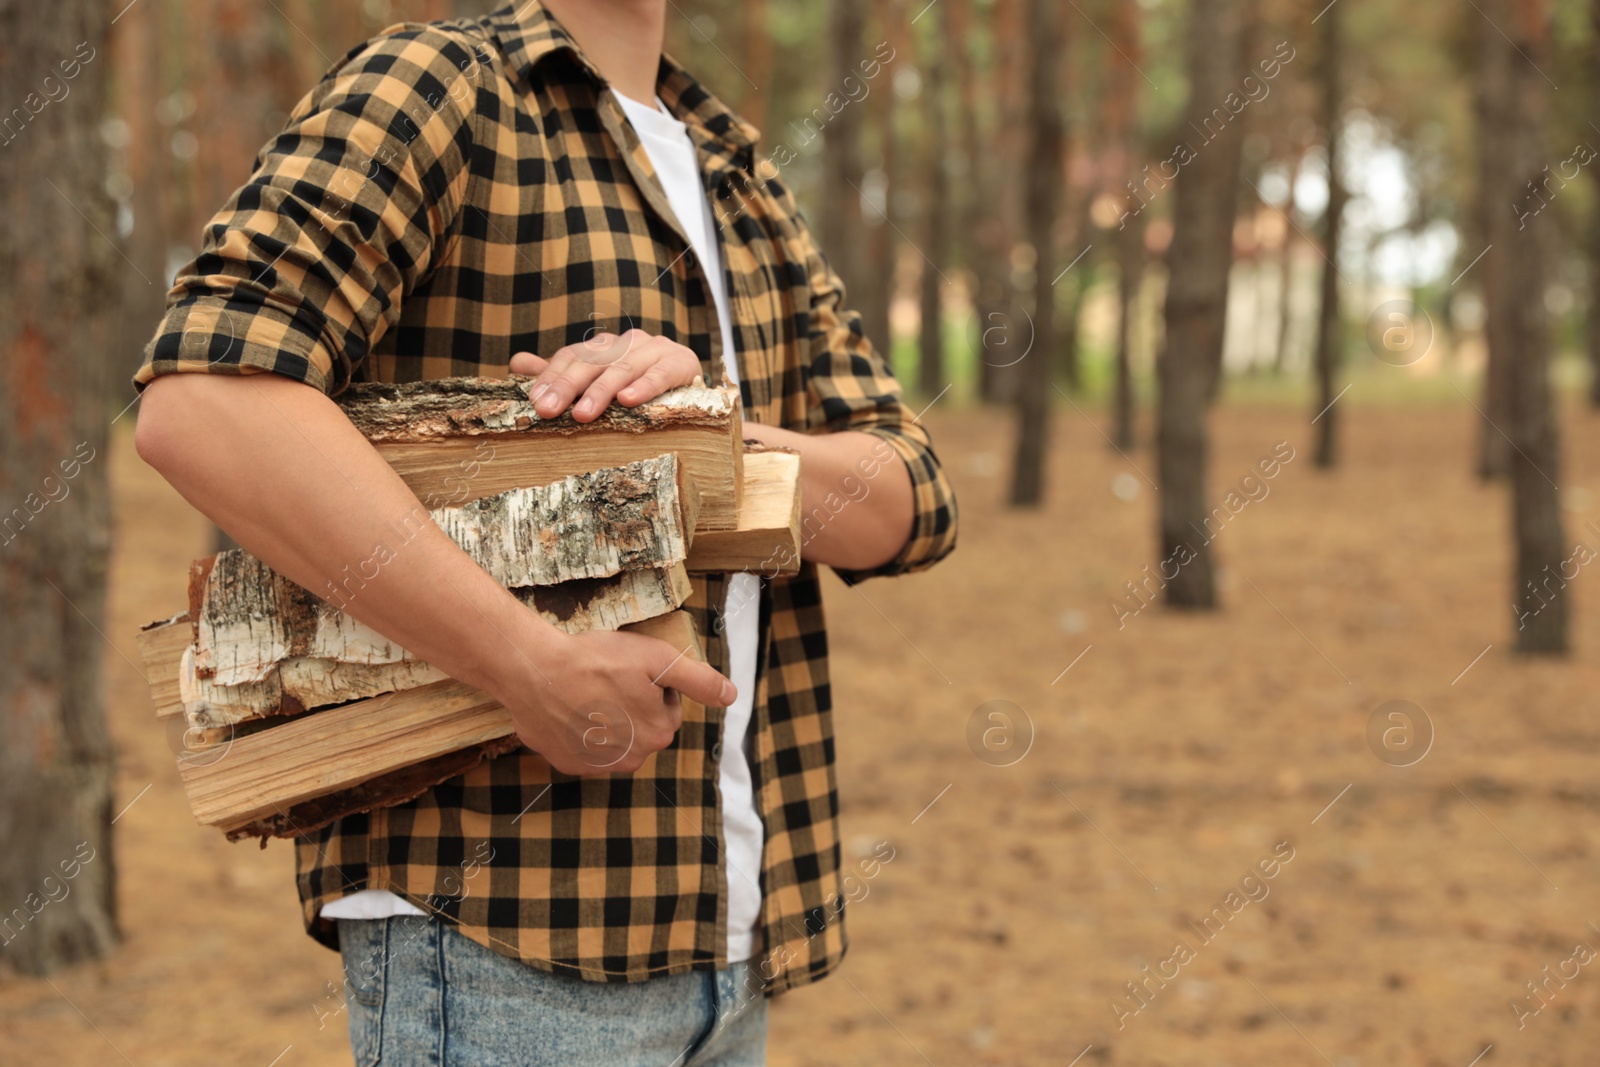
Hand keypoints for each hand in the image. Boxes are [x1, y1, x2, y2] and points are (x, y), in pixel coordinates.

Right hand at [497, 628, 735, 775]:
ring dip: (606, 719)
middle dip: (630, 704)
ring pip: (614, 738)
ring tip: (586, 692)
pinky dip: (579, 730)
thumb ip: (698, 679)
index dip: (650, 684)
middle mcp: (632, 759)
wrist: (534, 671)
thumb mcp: (657, 659)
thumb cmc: (596, 660)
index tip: (628, 671)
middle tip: (606, 679)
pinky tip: (567, 708)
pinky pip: (584, 747)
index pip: (666, 707)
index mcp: (658, 733)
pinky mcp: (567, 764)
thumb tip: (731, 696)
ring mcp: (596, 766)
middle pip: (642, 725)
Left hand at [511, 330, 704, 423]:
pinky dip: (644, 386)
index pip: (572, 357)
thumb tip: (516, 363)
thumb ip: (560, 374)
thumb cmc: (639, 386)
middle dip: (568, 386)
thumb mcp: (598, 381)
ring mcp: (655, 349)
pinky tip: (628, 400)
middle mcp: (627, 342)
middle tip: (548, 410)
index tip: (534, 401)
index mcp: (605, 346)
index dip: (552, 377)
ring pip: (623, 367)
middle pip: (592, 361)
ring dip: (601, 390)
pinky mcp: (681, 362)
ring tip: (584, 413)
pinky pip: (660, 374)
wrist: (692, 386)